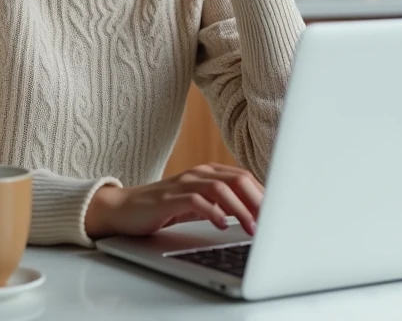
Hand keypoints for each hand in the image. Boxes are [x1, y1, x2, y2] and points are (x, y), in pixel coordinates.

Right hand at [85, 163, 263, 238]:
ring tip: (250, 228)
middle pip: (238, 180)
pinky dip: (213, 212)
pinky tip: (222, 225)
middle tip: (269, 223)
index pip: (245, 177)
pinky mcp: (170, 198)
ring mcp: (184, 183)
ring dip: (240, 209)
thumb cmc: (165, 208)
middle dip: (257, 201)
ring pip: (221, 189)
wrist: (124, 209)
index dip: (263, 195)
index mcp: (210, 172)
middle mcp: (199, 173)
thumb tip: (254, 216)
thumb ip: (223, 204)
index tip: (277, 214)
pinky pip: (197, 201)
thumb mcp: (199, 204)